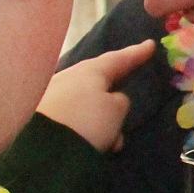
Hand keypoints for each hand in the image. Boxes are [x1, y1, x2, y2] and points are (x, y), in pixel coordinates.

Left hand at [36, 40, 154, 152]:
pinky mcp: (42, 116)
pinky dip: (87, 128)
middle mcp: (68, 77)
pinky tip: (95, 145)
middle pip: (98, 80)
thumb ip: (121, 101)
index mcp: (89, 71)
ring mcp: (51, 95)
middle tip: (126, 96)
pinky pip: (74, 117)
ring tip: (112, 142)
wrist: (43, 148)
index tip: (150, 44)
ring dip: (101, 120)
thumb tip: (113, 100)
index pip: (117, 59)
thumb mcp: (116, 110)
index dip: (136, 53)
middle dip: (114, 92)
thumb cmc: (87, 121)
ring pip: (87, 104)